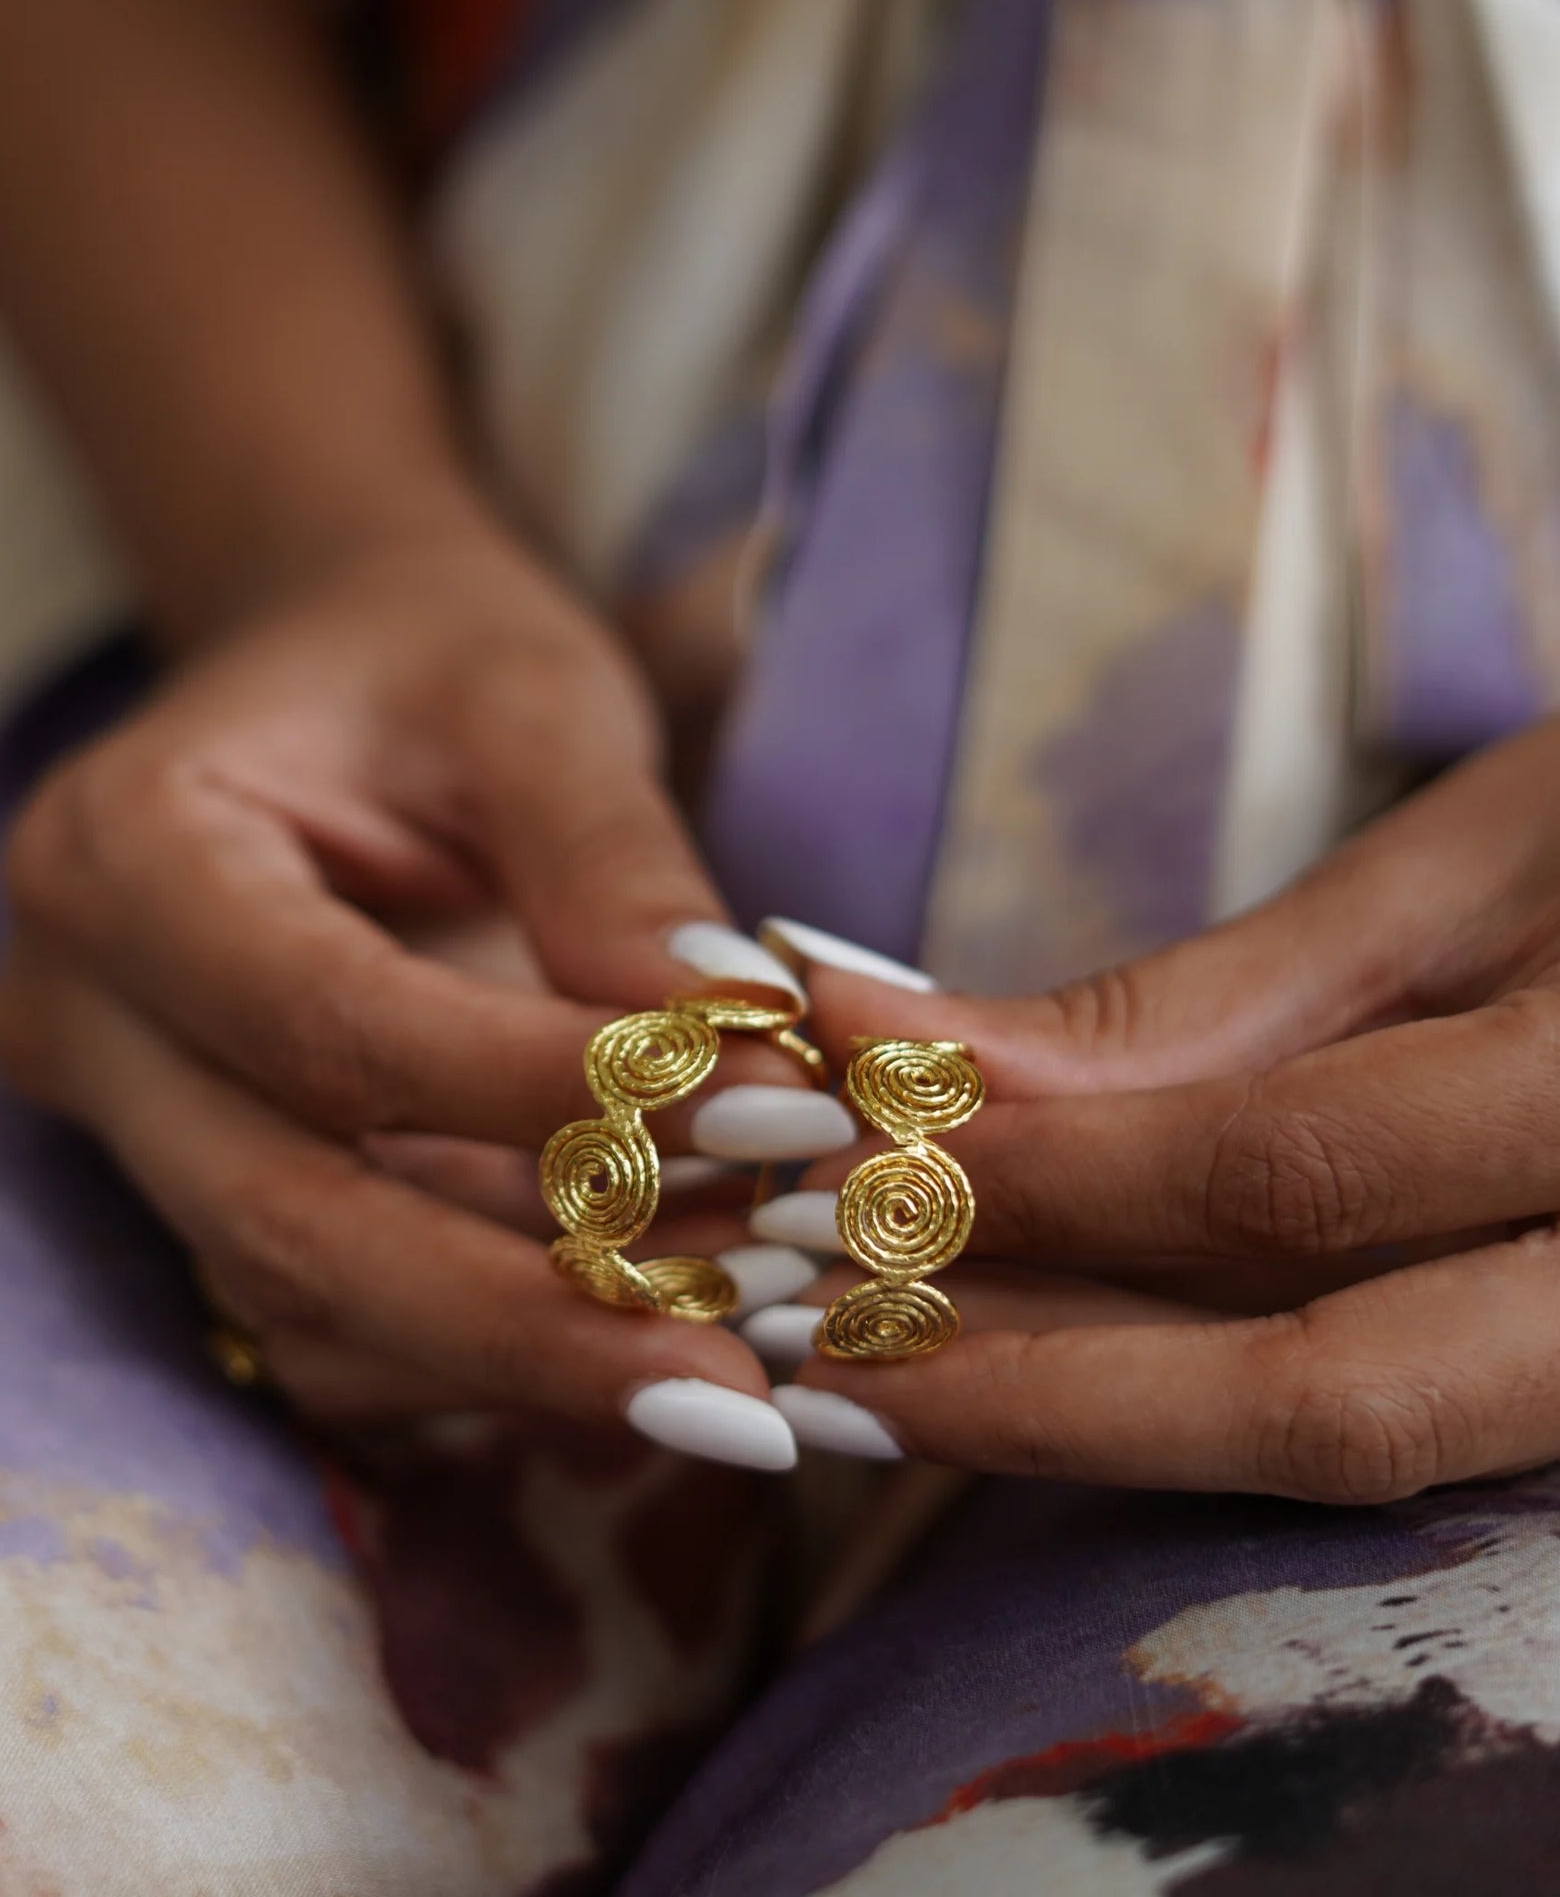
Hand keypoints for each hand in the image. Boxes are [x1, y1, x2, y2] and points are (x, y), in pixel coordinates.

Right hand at [0, 527, 848, 1461]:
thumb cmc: (427, 663)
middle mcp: (78, 1012)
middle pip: (282, 1217)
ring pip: (300, 1306)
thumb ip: (612, 863)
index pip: (332, 1024)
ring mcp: (125, 1123)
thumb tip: (728, 1050)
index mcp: (119, 853)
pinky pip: (328, 1323)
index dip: (543, 1097)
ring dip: (515, 1351)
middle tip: (735, 1386)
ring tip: (725, 1358)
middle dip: (521, 1316)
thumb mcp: (534, 701)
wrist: (330, 679)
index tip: (766, 1125)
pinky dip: (483, 1352)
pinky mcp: (197, 1188)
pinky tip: (638, 1348)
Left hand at [756, 718, 1559, 1500]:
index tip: (831, 1157)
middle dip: (1040, 1372)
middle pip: (1331, 1393)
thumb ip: (1233, 992)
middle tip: (798, 1334)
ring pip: (1364, 1439)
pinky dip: (1187, 1395)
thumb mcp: (1497, 849)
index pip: (1290, 1170)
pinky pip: (1400, 1423)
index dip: (1045, 1180)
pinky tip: (1032, 1364)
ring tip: (869, 1383)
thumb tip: (941, 1059)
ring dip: (1088, 1414)